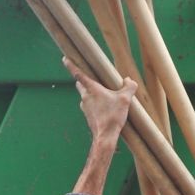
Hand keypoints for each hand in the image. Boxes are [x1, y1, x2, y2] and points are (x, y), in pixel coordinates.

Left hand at [63, 59, 137, 194]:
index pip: (78, 74)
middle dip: (84, 79)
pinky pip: (88, 105)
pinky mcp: (87, 114)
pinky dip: (93, 103)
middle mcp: (85, 96)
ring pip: (84, 95)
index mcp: (92, 89)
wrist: (105, 136)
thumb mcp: (125, 99)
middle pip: (80, 83)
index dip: (71, 65)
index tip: (64, 58)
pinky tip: (104, 107)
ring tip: (103, 94)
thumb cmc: (113, 116)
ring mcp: (84, 106)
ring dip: (90, 92)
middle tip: (92, 77)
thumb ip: (129, 87)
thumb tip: (129, 80)